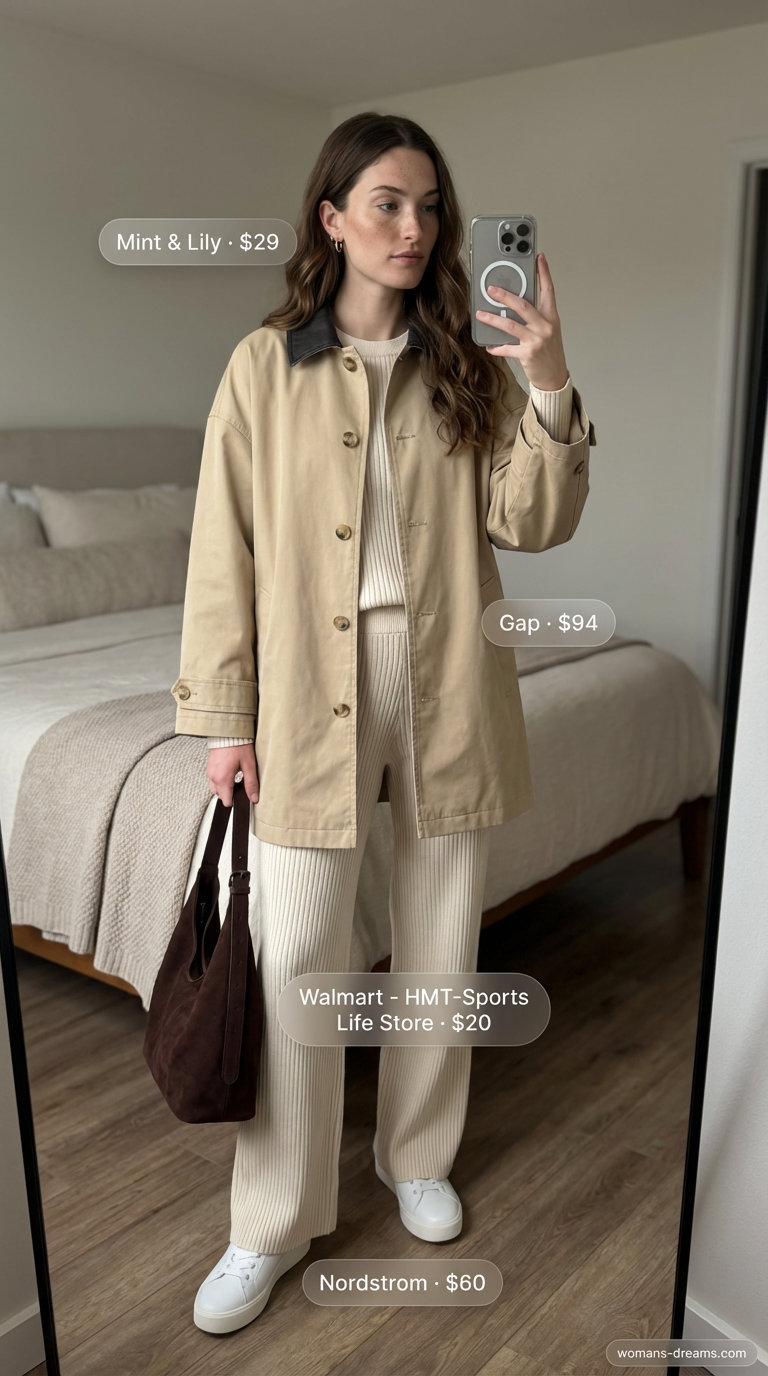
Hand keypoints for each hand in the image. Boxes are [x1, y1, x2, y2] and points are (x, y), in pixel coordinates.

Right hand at [207, 743, 259, 806]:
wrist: (228, 731)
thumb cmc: (239, 745)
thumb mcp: (249, 765)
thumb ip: (251, 783)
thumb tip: (254, 798)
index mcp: (223, 779)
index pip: (226, 801)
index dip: (236, 800)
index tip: (242, 795)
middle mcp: (213, 777)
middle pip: (220, 795)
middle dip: (230, 793)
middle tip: (241, 784)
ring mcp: (209, 771)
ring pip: (215, 788)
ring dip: (224, 786)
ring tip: (235, 777)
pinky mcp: (209, 766)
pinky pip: (213, 779)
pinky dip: (221, 779)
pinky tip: (230, 771)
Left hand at [476, 252, 568, 390]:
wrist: (555, 376)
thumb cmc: (550, 351)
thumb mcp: (548, 329)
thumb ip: (536, 315)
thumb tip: (515, 303)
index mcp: (551, 317)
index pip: (548, 290)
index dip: (543, 272)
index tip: (538, 257)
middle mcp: (545, 326)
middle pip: (523, 305)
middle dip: (505, 295)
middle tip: (491, 289)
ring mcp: (536, 340)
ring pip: (511, 325)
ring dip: (493, 319)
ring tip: (481, 314)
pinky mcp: (528, 354)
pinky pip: (507, 348)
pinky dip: (497, 347)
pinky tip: (489, 345)